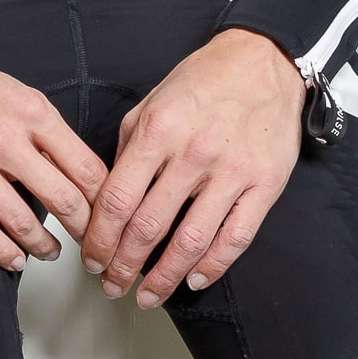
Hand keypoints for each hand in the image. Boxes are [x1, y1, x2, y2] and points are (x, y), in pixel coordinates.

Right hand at [0, 29, 108, 274]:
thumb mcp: (16, 90)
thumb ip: (44, 128)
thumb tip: (72, 165)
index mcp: (33, 113)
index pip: (86, 167)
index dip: (106, 198)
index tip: (111, 212)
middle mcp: (6, 140)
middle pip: (63, 199)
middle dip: (85, 229)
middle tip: (92, 243)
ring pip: (22, 221)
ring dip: (44, 245)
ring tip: (54, 253)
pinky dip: (2, 251)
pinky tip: (15, 259)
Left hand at [81, 28, 306, 305]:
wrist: (263, 62)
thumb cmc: (203, 82)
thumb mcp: (150, 104)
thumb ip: (127, 151)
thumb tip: (109, 201)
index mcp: (157, 131)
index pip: (118, 201)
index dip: (100, 239)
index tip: (92, 259)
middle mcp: (193, 153)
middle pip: (148, 227)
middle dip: (123, 266)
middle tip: (111, 285)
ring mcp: (232, 172)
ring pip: (191, 241)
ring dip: (164, 277)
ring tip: (147, 296)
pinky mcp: (265, 184)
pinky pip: (236, 238)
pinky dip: (213, 266)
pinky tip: (194, 279)